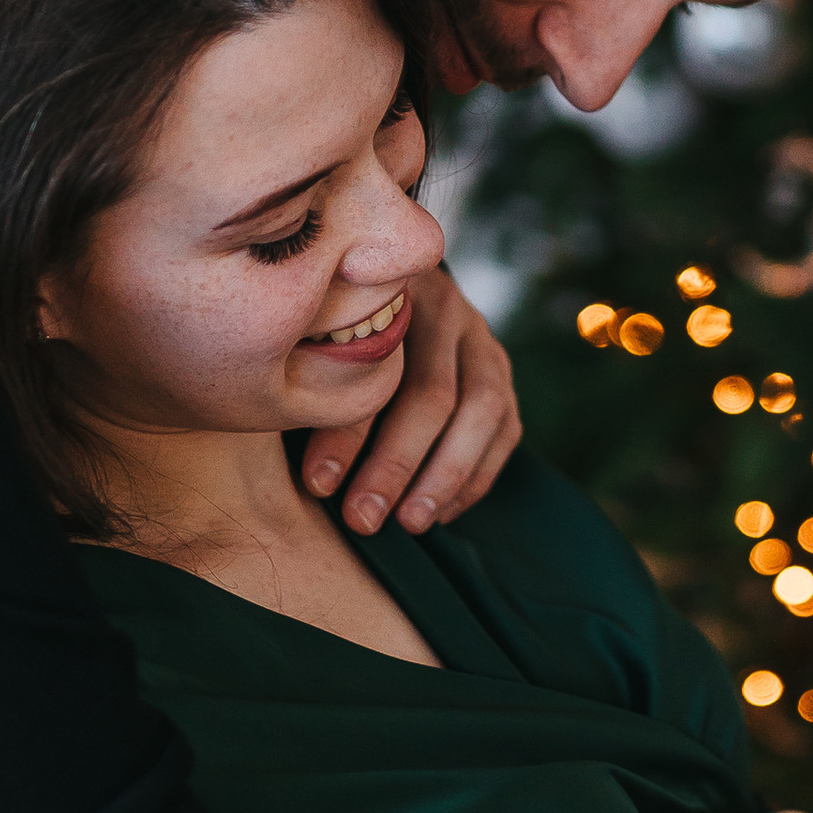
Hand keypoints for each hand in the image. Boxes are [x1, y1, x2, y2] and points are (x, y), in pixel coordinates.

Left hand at [304, 262, 519, 534]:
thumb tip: (312, 474)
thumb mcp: (308, 343)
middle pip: (434, 393)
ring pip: (482, 412)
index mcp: (391, 289)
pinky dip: (475, 476)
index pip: (376, 366)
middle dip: (396, 465)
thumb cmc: (322, 332)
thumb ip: (309, 383)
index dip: (346, 432)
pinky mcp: (501, 374)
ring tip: (410, 522)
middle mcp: (448, 307)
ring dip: (447, 476)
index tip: (316, 486)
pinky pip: (504, 430)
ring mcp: (482, 339)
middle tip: (363, 519)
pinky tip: (441, 513)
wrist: (374, 296)